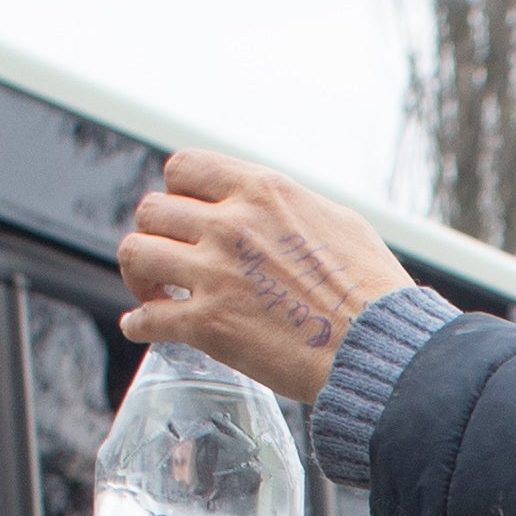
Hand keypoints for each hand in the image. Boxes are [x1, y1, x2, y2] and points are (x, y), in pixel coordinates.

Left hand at [117, 151, 412, 405]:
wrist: (378, 349)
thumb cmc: (372, 291)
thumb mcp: (337, 220)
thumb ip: (290, 208)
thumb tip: (270, 212)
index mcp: (261, 192)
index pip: (184, 167)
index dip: (177, 191)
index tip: (184, 215)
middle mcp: (229, 224)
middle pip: (151, 210)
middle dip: (155, 234)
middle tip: (167, 260)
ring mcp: (214, 273)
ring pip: (136, 254)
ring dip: (139, 274)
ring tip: (152, 292)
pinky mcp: (208, 325)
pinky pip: (147, 318)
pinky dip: (139, 324)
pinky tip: (143, 328)